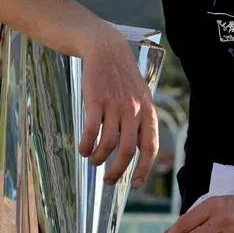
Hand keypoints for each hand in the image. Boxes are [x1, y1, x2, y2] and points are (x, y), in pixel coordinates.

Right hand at [77, 27, 158, 187]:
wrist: (105, 48)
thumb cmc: (122, 77)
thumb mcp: (139, 97)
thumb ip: (140, 121)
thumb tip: (138, 151)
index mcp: (148, 111)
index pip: (150, 147)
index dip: (144, 169)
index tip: (135, 184)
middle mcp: (134, 110)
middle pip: (127, 151)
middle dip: (117, 171)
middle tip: (108, 179)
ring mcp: (115, 105)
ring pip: (108, 144)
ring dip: (98, 158)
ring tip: (93, 159)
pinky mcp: (96, 100)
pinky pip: (91, 131)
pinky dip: (86, 145)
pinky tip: (83, 149)